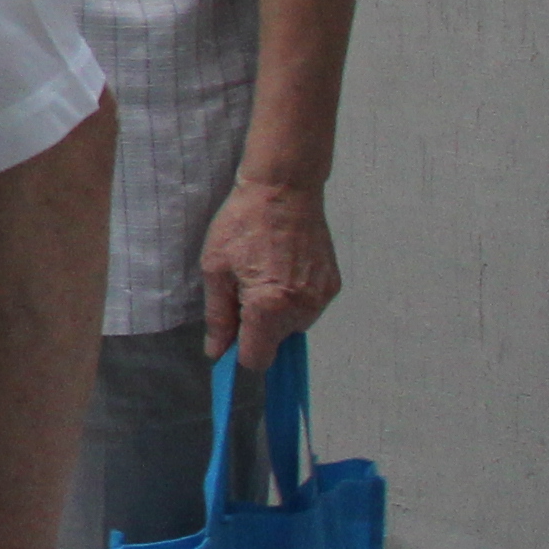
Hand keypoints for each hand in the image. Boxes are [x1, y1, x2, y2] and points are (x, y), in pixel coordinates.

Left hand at [197, 176, 340, 368]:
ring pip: (292, 326)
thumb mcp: (215, 268)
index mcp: (269, 306)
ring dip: (276, 312)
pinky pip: (308, 308)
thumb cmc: (242, 224)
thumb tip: (218, 352)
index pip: (257, 359)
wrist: (284, 189)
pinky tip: (284, 268)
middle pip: (275, 342)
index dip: (239, 354)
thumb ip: (218, 316)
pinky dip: (294, 298)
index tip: (229, 338)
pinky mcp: (333, 285)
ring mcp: (322, 298)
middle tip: (243, 287)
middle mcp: (302, 308)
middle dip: (256, 326)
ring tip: (264, 271)